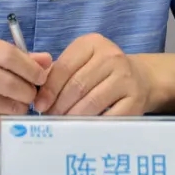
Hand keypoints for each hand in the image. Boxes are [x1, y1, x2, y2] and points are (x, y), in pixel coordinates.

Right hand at [0, 34, 51, 136]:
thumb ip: (17, 55)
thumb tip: (48, 61)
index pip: (11, 56)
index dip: (32, 68)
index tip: (41, 76)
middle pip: (13, 84)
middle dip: (29, 90)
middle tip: (29, 92)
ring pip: (11, 107)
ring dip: (20, 106)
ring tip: (15, 101)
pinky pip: (2, 123)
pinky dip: (8, 118)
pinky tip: (2, 111)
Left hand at [34, 33, 150, 116]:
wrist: (139, 78)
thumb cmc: (99, 72)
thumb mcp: (79, 62)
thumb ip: (56, 72)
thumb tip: (35, 94)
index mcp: (92, 43)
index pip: (64, 67)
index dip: (49, 89)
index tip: (39, 105)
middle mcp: (111, 57)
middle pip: (77, 86)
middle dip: (58, 106)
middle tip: (49, 119)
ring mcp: (125, 78)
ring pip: (91, 102)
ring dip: (72, 117)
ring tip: (62, 126)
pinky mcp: (135, 100)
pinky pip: (108, 117)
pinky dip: (92, 126)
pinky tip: (82, 130)